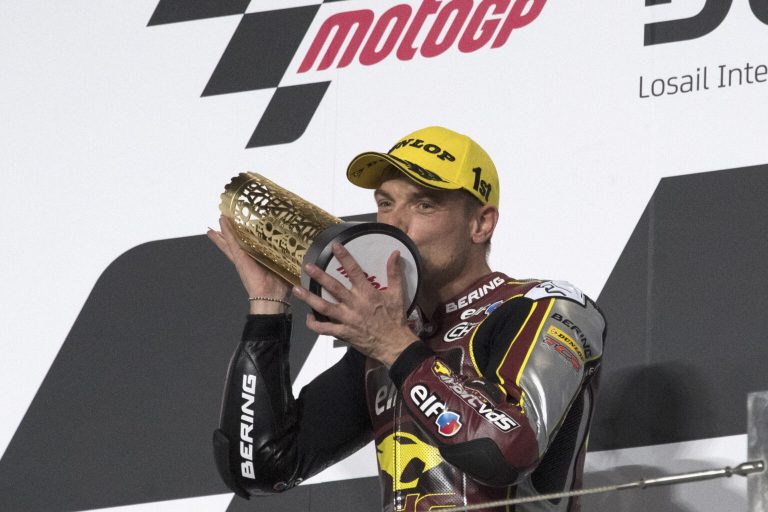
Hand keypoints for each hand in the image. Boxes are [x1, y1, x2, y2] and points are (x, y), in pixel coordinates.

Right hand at [207, 216, 290, 313]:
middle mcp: (251, 257)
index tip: (251, 224)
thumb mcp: (288, 264)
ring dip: (225, 230)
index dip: (252, 234)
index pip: (255, 243)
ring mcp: (243, 257)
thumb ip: (291, 254)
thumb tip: (302, 244)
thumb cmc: (281, 284)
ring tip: (220, 219)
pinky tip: (222, 222)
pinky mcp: (239, 259)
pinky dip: (226, 233)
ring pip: (232, 241)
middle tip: (227, 220)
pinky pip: (231, 243)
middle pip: (240, 241)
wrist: (272, 295)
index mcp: (262, 258)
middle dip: (233, 232)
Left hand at [292, 243, 416, 366]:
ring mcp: (347, 319)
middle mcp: (354, 304)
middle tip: (307, 266)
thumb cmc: (395, 318)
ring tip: (296, 289)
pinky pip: (325, 329)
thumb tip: (395, 253)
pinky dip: (315, 324)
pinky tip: (308, 317)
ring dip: (309, 298)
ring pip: (324, 307)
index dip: (344, 257)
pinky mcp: (343, 333)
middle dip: (319, 276)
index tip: (335, 246)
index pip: (354, 271)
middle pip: (333, 288)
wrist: (394, 344)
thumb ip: (394, 273)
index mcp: (367, 293)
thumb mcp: (397, 294)